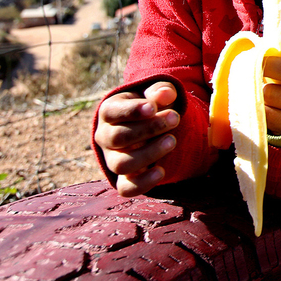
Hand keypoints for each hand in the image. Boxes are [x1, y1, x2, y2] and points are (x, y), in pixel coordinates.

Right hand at [94, 81, 178, 196]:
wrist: (147, 127)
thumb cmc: (149, 106)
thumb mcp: (153, 94)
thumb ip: (159, 91)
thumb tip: (165, 93)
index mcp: (109, 112)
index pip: (112, 112)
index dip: (132, 111)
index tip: (153, 108)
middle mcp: (105, 137)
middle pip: (118, 137)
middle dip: (149, 129)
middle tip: (175, 118)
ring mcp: (112, 159)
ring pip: (121, 164)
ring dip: (148, 154)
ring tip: (172, 141)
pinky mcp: (123, 179)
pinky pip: (126, 188)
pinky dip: (142, 183)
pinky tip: (161, 171)